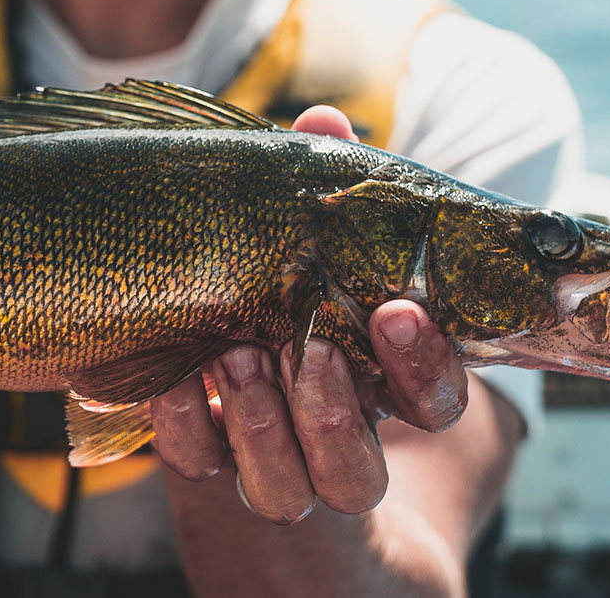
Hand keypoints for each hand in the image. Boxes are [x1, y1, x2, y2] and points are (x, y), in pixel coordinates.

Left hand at [150, 105, 469, 522]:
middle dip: (333, 410)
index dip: (423, 366)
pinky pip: (197, 464)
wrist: (198, 327)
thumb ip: (323, 181)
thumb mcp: (305, 226)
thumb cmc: (278, 269)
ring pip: (285, 489)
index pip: (434, 401)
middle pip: (359, 471)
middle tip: (309, 346)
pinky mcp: (202, 456)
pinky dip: (184, 422)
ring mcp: (265, 458)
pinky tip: (175, 374)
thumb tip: (323, 120)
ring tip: (238, 355)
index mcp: (381, 382)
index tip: (395, 310)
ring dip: (262, 425)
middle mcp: (332, 437)